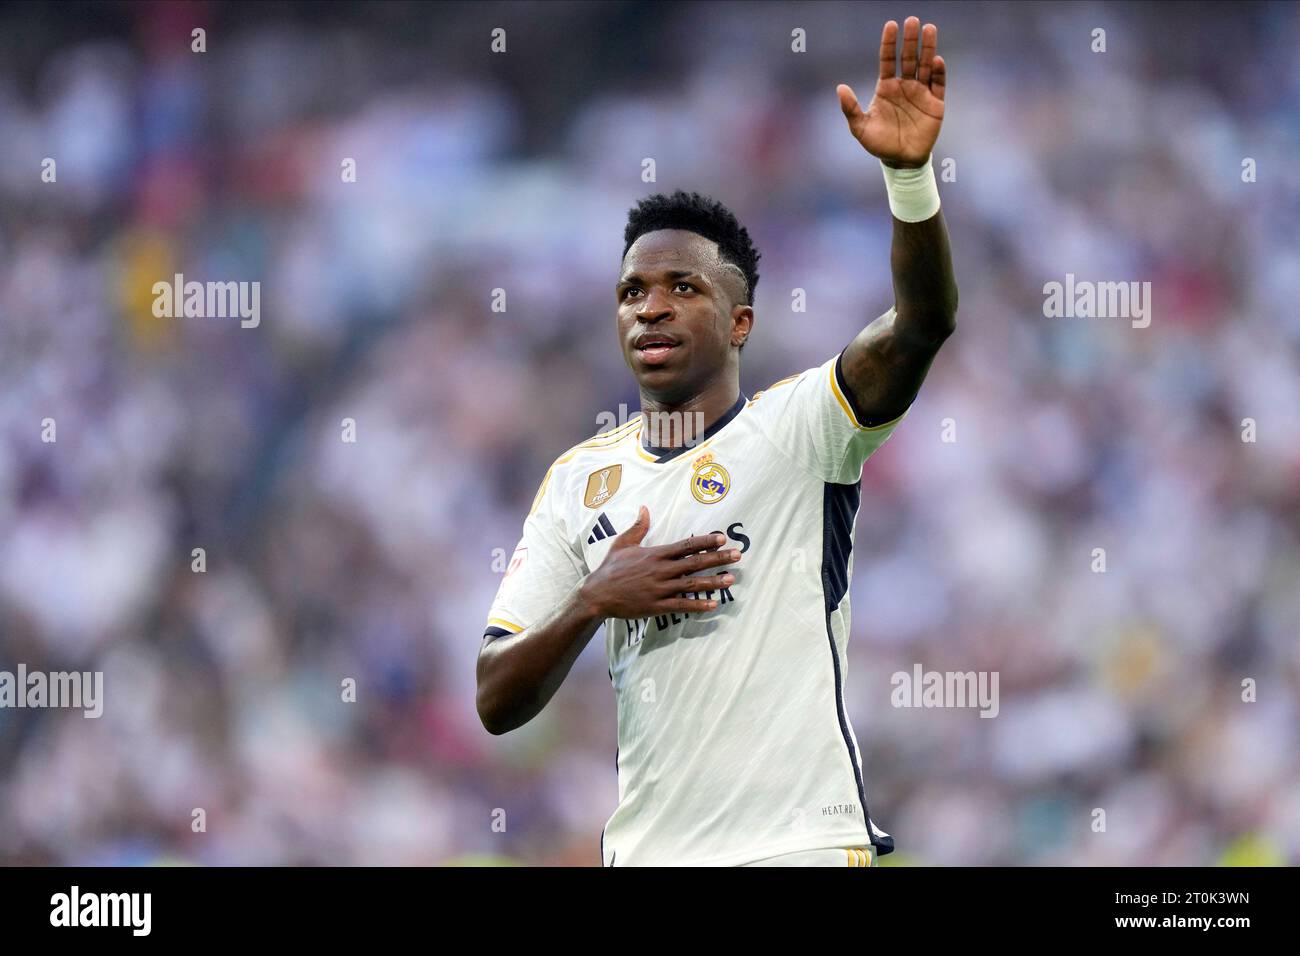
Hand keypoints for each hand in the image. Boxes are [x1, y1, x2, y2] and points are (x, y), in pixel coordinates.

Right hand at [578, 506, 740, 618]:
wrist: (596, 594)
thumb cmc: (610, 568)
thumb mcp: (622, 544)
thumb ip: (638, 527)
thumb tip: (645, 508)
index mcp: (655, 554)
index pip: (686, 546)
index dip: (705, 542)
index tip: (722, 538)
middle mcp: (660, 570)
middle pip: (694, 563)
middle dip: (718, 559)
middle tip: (737, 556)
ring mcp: (659, 589)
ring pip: (691, 584)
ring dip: (713, 582)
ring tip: (731, 579)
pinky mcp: (656, 606)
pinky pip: (680, 605)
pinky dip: (697, 604)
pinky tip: (713, 604)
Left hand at [837, 16, 945, 167]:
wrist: (900, 161)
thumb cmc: (879, 144)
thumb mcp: (860, 128)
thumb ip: (851, 108)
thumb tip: (840, 88)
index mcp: (886, 87)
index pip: (887, 60)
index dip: (889, 43)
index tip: (891, 25)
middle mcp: (904, 86)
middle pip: (908, 58)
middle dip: (910, 40)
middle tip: (912, 21)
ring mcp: (921, 93)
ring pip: (925, 65)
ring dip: (927, 48)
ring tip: (929, 28)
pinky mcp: (935, 103)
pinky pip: (938, 84)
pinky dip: (938, 72)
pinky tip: (936, 60)